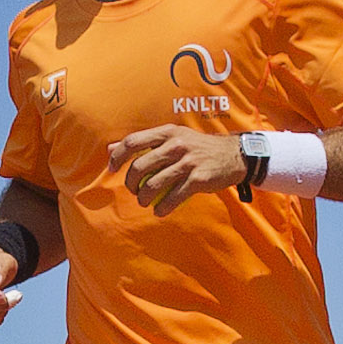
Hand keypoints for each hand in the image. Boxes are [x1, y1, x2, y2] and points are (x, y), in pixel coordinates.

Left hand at [105, 126, 251, 215]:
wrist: (232, 155)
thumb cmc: (196, 148)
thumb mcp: (172, 137)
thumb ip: (143, 143)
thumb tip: (109, 149)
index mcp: (167, 132)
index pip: (132, 141)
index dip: (117, 157)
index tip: (112, 169)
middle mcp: (176, 144)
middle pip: (139, 166)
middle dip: (130, 183)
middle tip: (133, 191)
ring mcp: (188, 162)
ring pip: (153, 185)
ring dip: (143, 198)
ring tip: (144, 202)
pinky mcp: (198, 179)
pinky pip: (172, 197)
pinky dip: (162, 208)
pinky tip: (159, 211)